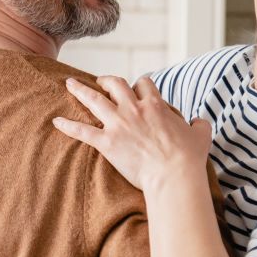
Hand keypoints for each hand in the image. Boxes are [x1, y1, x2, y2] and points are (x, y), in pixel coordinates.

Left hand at [52, 76, 212, 192]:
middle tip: (100, 81)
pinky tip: (55, 121)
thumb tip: (198, 121)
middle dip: (107, 80)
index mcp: (155, 105)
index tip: (135, 89)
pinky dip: (67, 125)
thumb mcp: (201, 135)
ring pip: (94, 100)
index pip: (143, 84)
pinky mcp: (107, 143)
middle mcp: (134, 109)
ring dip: (80, 90)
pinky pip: (82, 131)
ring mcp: (118, 124)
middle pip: (115, 84)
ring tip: (69, 83)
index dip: (138, 86)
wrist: (173, 175)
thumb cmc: (188, 157)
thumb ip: (199, 124)